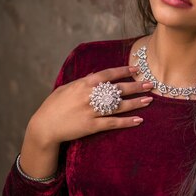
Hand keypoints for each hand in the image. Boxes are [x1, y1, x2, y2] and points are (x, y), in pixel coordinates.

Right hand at [28, 65, 152, 146]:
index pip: (108, 74)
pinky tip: (138, 120)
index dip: (123, 71)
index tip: (136, 69)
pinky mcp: (91, 126)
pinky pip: (113, 123)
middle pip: (118, 89)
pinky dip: (126, 122)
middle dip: (136, 86)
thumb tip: (96, 75)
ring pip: (118, 106)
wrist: (44, 126)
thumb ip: (83, 82)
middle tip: (150, 84)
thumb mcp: (66, 88)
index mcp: (83, 84)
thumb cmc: (54, 105)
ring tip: (149, 100)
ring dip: (135, 103)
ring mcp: (91, 111)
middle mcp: (89, 96)